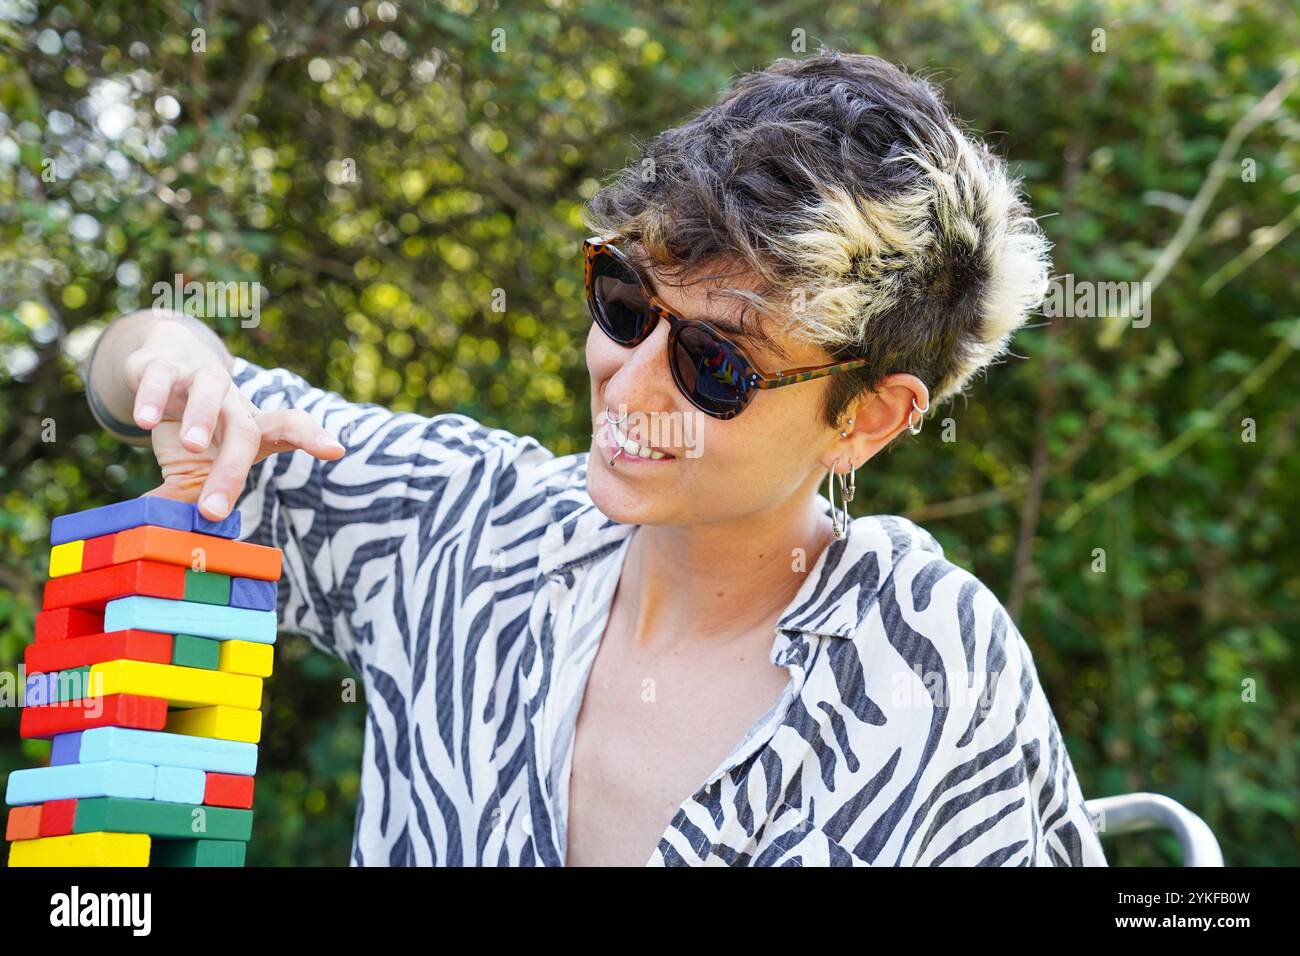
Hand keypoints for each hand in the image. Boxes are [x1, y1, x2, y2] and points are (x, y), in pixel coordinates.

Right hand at [123, 321, 344, 519]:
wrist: (162, 371)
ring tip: (191, 446)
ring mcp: (200, 380)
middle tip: (212, 510)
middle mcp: (233, 402)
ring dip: (203, 417)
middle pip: (245, 430)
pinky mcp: (163, 368)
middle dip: (233, 470)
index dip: (312, 437)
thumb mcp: (195, 471)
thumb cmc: (194, 431)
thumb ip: (189, 502)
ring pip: (211, 389)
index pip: (290, 428)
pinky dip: (153, 397)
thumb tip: (168, 545)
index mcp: (250, 428)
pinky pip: (161, 377)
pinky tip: (144, 422)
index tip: (336, 451)